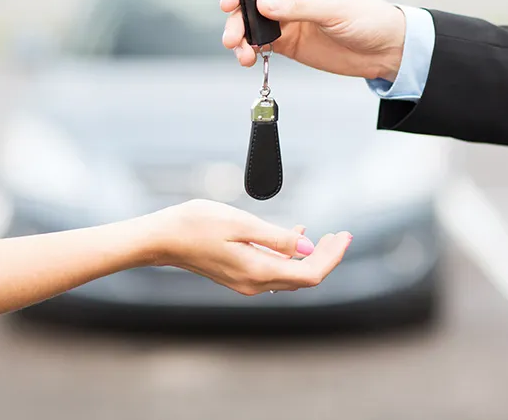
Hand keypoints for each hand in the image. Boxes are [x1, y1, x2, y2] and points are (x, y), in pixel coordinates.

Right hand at [151, 199, 351, 295]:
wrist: (162, 238)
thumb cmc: (196, 224)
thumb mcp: (241, 224)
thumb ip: (276, 238)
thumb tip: (307, 247)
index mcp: (258, 272)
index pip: (309, 273)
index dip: (331, 257)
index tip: (345, 237)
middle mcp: (254, 284)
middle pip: (303, 277)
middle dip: (327, 256)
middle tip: (343, 235)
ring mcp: (246, 282)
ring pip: (291, 275)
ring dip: (311, 256)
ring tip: (328, 236)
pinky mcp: (238, 275)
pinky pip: (274, 269)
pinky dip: (290, 255)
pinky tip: (295, 235)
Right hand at [220, 0, 405, 80]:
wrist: (383, 50)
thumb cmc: (366, 18)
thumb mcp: (332, 9)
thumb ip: (296, 8)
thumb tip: (261, 5)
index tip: (229, 4)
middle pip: (250, 2)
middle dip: (237, 19)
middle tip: (232, 38)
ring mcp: (286, 19)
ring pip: (252, 25)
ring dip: (241, 38)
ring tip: (242, 55)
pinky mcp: (288, 42)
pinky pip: (261, 44)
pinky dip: (251, 51)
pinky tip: (249, 60)